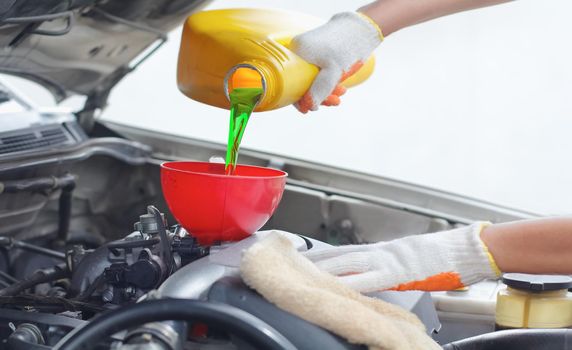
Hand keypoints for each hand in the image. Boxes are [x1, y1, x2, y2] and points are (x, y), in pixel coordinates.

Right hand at [291, 12, 382, 112]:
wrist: (361, 30)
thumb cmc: (346, 48)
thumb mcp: (333, 73)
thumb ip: (319, 90)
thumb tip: (309, 107)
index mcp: (296, 52)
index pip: (291, 81)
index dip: (300, 99)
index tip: (309, 111)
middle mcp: (298, 51)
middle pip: (302, 81)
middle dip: (318, 95)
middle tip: (335, 102)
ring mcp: (307, 52)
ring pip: (311, 79)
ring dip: (326, 90)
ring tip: (341, 95)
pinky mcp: (316, 54)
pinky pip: (317, 72)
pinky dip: (328, 81)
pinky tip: (340, 88)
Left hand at [304, 222, 500, 291]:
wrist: (466, 249)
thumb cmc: (443, 255)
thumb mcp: (410, 257)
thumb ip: (388, 264)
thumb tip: (372, 272)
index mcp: (383, 249)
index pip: (345, 251)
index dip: (323, 254)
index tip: (303, 256)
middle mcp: (381, 252)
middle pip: (340, 255)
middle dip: (315, 260)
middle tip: (291, 263)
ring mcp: (389, 260)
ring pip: (349, 263)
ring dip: (325, 269)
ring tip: (303, 272)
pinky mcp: (400, 272)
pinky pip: (370, 278)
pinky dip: (352, 282)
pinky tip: (336, 286)